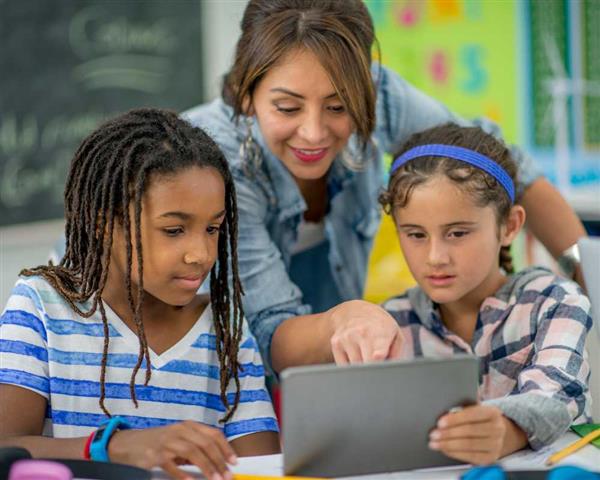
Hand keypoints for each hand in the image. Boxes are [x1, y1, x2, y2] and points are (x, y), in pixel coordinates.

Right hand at [108, 421, 237, 479]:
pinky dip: (183, 474)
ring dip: (206, 467)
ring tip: (215, 479)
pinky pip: (172, 465)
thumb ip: (196, 447)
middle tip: (227, 475)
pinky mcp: (155, 454)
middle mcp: (180, 431)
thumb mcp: (179, 440)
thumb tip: (217, 461)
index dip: (225, 448)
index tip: (234, 462)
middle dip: (219, 461)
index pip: (213, 434)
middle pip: (205, 444)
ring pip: (192, 452)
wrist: (128, 443)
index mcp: (189, 426)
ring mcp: (167, 441)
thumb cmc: (158, 443)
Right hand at [327, 300, 402, 364]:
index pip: (376, 352)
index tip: (377, 359)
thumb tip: (391, 370)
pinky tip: (356, 354)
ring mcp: (346, 338)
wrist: (354, 311)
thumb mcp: (395, 335)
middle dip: (373, 370)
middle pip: (365, 365)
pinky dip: (350, 366)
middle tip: (378, 366)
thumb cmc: (380, 327)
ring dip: (362, 367)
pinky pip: (343, 366)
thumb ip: (396, 354)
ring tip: (367, 355)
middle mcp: (361, 333)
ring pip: (354, 367)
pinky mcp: (335, 343)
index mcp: (380, 332)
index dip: (377, 358)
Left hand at [428, 405, 526, 464]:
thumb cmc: (479, 419)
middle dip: (448, 433)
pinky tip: (445, 449)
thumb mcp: (474, 409)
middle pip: (469, 431)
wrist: (496, 432)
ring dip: (448, 444)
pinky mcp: (490, 457)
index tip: (440, 422)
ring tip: (435, 443)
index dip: (455, 419)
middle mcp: (498, 428)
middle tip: (434, 434)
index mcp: (492, 412)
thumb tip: (444, 411)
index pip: (472, 414)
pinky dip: (455, 453)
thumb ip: (462, 409)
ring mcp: (496, 444)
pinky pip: (470, 457)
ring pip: (469, 445)